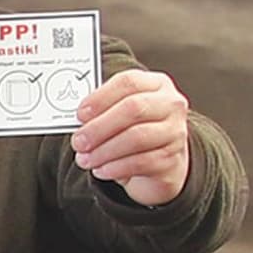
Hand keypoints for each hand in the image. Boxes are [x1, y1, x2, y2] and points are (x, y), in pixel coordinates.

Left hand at [72, 67, 191, 206]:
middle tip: (78, 141)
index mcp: (156, 85)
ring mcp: (175, 131)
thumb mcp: (119, 114)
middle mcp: (170, 105)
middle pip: (133, 109)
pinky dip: (115, 167)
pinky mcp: (172, 158)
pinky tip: (101, 170)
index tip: (80, 114)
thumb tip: (76, 119)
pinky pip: (140, 162)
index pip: (129, 82)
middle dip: (99, 127)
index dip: (101, 97)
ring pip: (137, 138)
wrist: (161, 163)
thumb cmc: (133, 131)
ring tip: (85, 159)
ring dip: (104, 151)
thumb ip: (101, 110)